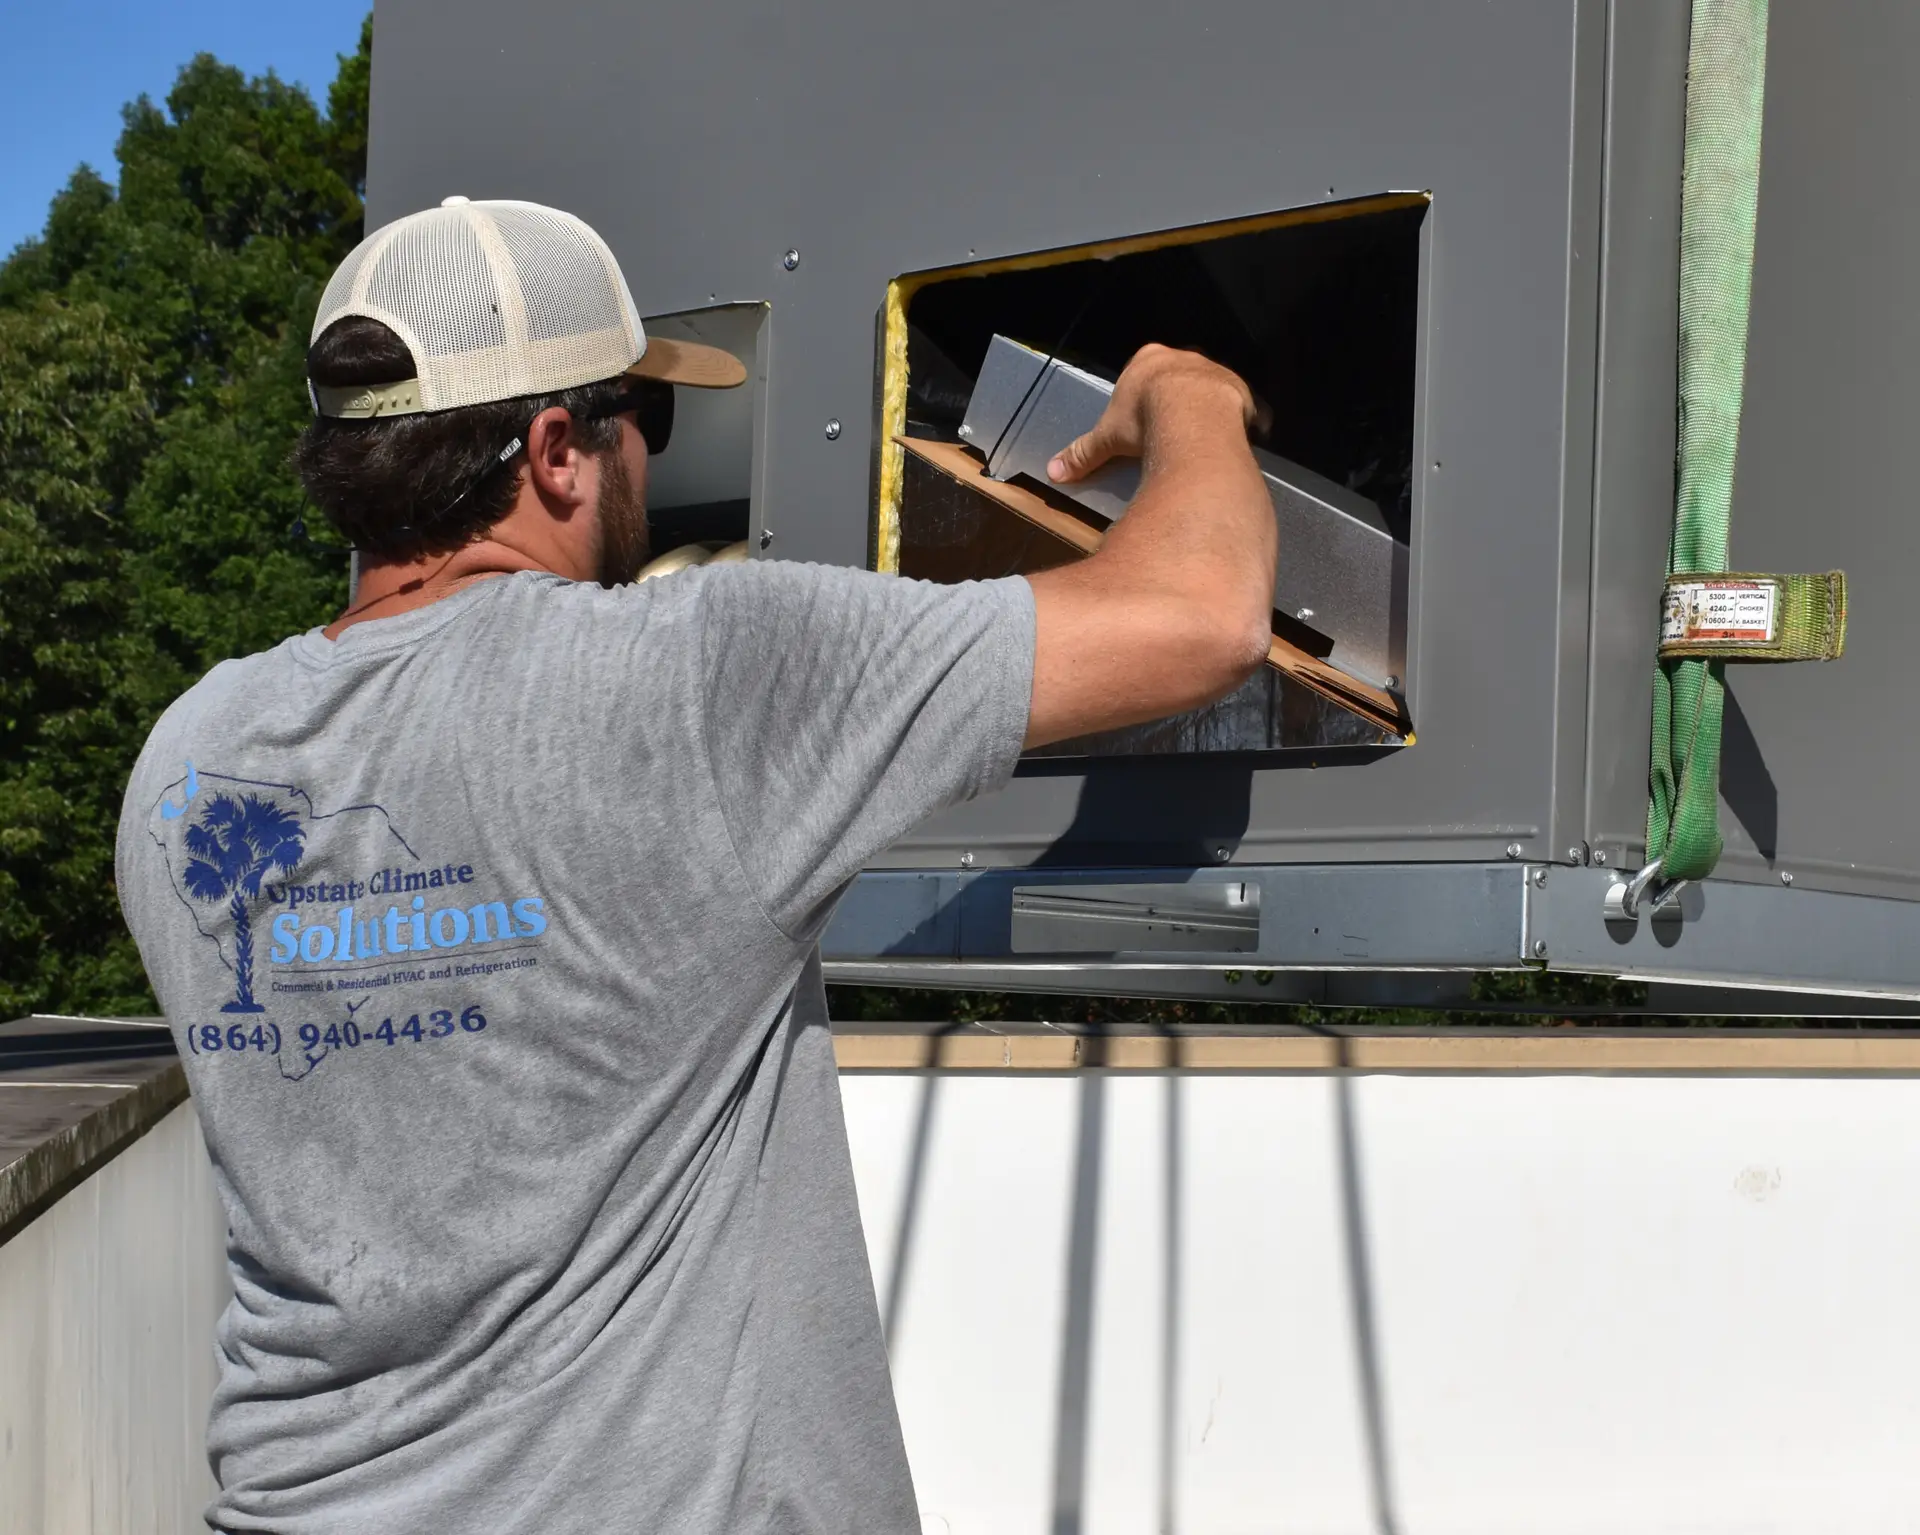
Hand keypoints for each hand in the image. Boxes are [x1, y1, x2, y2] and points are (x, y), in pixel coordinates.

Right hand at [1046, 344, 1256, 484]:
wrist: (1193, 417)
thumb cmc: (1142, 420)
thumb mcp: (1107, 439)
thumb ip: (1083, 453)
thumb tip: (1052, 472)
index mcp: (1147, 360)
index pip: (1143, 372)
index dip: (1143, 394)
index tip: (1143, 418)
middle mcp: (1182, 357)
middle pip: (1177, 377)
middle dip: (1175, 399)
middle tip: (1170, 429)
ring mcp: (1214, 369)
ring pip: (1209, 387)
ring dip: (1206, 407)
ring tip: (1200, 436)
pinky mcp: (1239, 388)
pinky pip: (1239, 404)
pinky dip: (1237, 420)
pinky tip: (1230, 440)